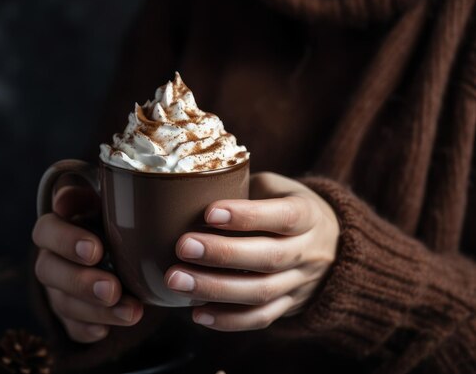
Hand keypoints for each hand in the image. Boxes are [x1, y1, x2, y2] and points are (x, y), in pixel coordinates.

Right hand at [32, 185, 143, 342]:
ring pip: (64, 304)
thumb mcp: (108, 200)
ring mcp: (57, 289)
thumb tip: (68, 197)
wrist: (120, 246)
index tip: (97, 249)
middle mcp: (51, 258)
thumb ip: (94, 193)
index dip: (67, 241)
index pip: (47, 231)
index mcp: (56, 226)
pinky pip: (71, 328)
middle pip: (50, 272)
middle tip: (112, 289)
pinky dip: (89, 330)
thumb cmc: (114, 218)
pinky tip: (107, 330)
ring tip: (132, 312)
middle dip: (81, 283)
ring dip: (97, 311)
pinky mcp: (70, 316)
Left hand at [164, 172, 339, 331]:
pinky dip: (228, 320)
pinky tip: (197, 313)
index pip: (283, 216)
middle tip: (182, 247)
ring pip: (261, 292)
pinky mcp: (288, 306)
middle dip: (222, 254)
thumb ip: (244, 188)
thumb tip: (192, 191)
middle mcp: (307, 251)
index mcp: (307, 214)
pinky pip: (261, 318)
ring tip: (176, 280)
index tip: (209, 212)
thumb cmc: (285, 205)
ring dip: (216, 289)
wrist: (331, 244)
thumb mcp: (275, 187)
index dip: (247, 216)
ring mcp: (299, 283)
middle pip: (268, 258)